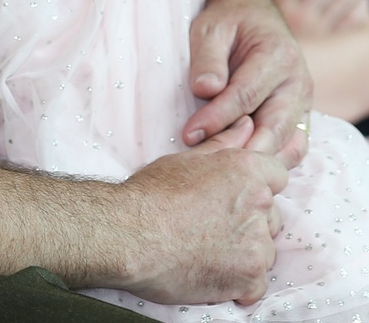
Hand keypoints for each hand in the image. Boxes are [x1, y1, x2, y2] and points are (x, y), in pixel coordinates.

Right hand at [116, 133, 284, 304]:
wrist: (131, 236)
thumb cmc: (152, 194)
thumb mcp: (186, 159)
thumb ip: (224, 142)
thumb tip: (247, 124)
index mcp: (246, 170)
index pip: (277, 175)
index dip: (256, 186)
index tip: (235, 197)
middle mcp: (259, 205)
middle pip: (271, 215)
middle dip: (250, 220)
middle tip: (213, 224)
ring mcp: (257, 245)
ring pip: (264, 250)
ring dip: (245, 252)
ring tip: (208, 249)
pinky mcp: (250, 280)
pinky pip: (256, 283)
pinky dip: (238, 281)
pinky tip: (211, 271)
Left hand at [183, 0, 312, 168]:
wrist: (252, 13)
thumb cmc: (227, 19)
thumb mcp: (210, 27)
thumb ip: (208, 58)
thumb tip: (205, 90)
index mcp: (278, 54)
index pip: (246, 96)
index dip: (217, 118)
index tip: (189, 135)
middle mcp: (298, 82)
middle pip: (273, 128)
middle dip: (240, 151)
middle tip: (206, 165)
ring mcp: (304, 102)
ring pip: (288, 145)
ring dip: (258, 162)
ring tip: (221, 171)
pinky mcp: (300, 116)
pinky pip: (292, 147)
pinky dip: (271, 160)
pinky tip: (241, 167)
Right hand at [266, 0, 368, 35]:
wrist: (267, 76)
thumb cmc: (257, 37)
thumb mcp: (256, 11)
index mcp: (281, 6)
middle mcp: (301, 17)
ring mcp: (318, 31)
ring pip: (342, 1)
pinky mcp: (331, 44)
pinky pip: (351, 21)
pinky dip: (359, 8)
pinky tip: (361, 0)